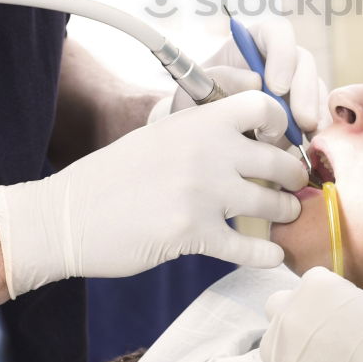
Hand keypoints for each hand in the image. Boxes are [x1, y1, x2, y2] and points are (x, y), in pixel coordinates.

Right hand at [0, 91, 307, 298]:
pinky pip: (247, 247)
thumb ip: (204, 134)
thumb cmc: (115, 176)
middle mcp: (207, 150)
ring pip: (271, 203)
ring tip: (285, 216)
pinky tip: (272, 257)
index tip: (279, 140)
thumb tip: (251, 143)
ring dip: (284, 213)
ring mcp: (202, 192)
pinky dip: (265, 255)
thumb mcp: (161, 136)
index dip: (280, 122)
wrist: (67, 215)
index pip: (263, 104)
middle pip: (278, 160)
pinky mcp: (192, 233)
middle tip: (294, 185)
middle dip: (293, 176)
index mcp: (199, 121)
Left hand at [159, 17, 328, 133]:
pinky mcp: (301, 109)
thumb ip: (219, 79)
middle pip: (303, 61)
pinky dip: (318, 128)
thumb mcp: (196, 90)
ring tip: (306, 136)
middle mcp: (277, 60)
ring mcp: (293, 84)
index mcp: (251, 44)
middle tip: (301, 120)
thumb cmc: (194, 104)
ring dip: (314, 111)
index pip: (276, 32)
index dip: (282, 54)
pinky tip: (312, 144)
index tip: (276, 87)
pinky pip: (319, 113)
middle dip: (305, 91)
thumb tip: (255, 81)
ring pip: (315, 87)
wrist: (198, 135)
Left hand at [260, 267, 362, 361]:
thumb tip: (336, 316)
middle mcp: (291, 313)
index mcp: (315, 284)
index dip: (321, 303)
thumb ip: (340, 304)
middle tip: (321, 339)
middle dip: (294, 319)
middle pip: (276, 309)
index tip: (336, 318)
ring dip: (288, 352)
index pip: (305, 287)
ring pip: (270, 347)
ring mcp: (284, 352)